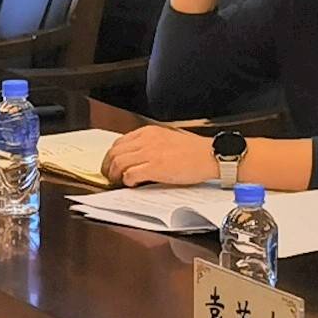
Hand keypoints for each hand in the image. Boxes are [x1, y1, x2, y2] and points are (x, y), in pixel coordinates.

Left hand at [99, 123, 215, 187]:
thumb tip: (137, 157)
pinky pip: (130, 174)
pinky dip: (127, 181)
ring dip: (115, 176)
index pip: (119, 142)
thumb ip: (151, 144)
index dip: (112, 156)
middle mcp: (146, 140)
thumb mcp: (167, 139)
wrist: (209, 155)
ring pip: (118, 163)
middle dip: (108, 167)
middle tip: (110, 177)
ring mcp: (149, 153)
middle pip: (114, 153)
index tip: (112, 165)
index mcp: (148, 132)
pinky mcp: (154, 167)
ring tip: (119, 183)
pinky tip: (132, 184)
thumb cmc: (194, 150)